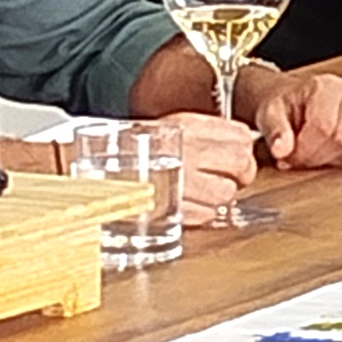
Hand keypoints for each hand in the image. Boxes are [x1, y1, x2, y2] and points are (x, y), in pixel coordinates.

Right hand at [136, 111, 260, 220]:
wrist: (97, 169)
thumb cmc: (138, 149)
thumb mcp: (174, 128)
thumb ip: (211, 134)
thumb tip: (245, 145)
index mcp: (188, 127)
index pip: (242, 137)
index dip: (243, 151)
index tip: (235, 157)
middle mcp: (186, 151)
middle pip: (242, 165)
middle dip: (239, 175)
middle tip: (227, 178)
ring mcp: (179, 182)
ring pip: (227, 194)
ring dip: (219, 196)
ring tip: (201, 191)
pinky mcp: (172, 209)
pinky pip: (207, 215)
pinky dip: (202, 213)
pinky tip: (188, 202)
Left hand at [247, 68, 341, 169]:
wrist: (298, 100)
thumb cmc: (286, 106)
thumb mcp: (270, 113)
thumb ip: (275, 131)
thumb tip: (281, 150)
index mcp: (325, 86)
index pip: (324, 126)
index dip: (306, 151)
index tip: (290, 160)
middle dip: (319, 158)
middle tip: (301, 159)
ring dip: (334, 161)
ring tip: (315, 154)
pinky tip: (331, 154)